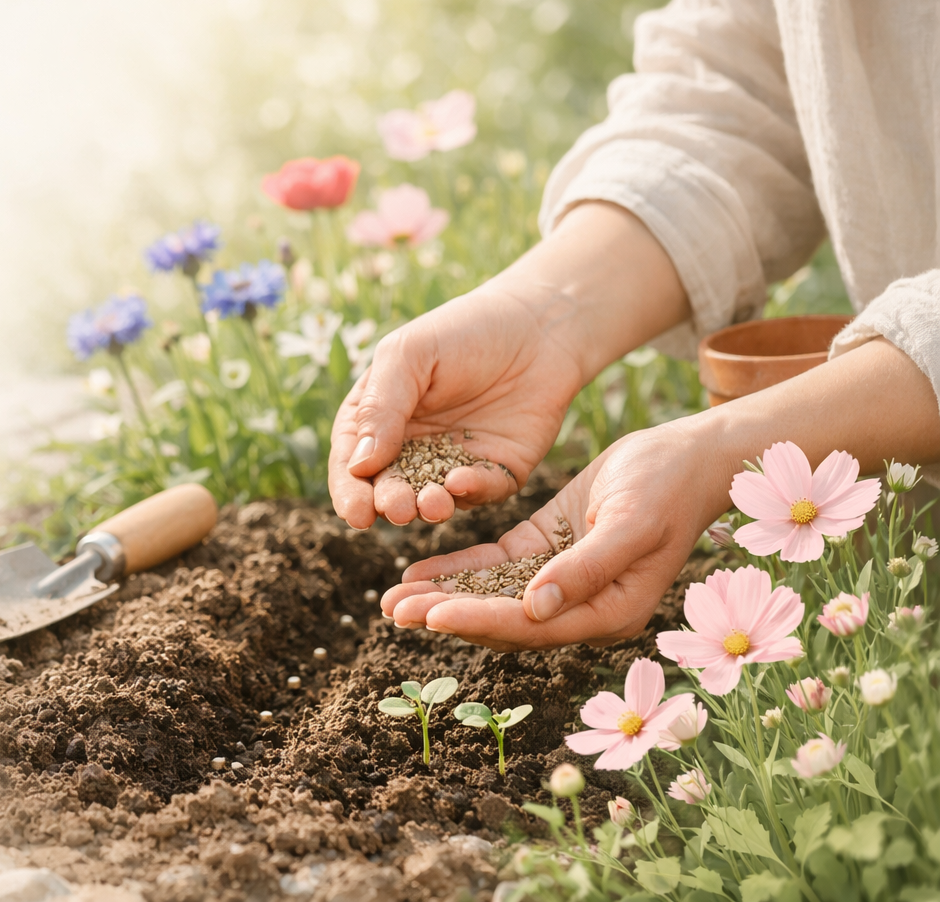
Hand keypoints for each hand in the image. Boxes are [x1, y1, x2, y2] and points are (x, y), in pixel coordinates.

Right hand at [328, 284, 585, 528]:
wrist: (538, 325)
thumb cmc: (463, 330)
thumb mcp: (408, 355)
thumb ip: (380, 407)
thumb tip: (359, 464)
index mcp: (378, 418)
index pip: (352, 462)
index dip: (349, 490)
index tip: (357, 512)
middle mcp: (412, 446)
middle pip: (389, 488)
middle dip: (390, 504)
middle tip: (397, 509)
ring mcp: (454, 462)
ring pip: (434, 500)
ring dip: (428, 507)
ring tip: (432, 503)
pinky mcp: (498, 470)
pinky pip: (481, 492)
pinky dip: (471, 493)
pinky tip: (463, 482)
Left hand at [379, 420, 723, 649]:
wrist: (690, 454)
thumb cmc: (670, 485)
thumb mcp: (631, 522)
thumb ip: (586, 567)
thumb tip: (536, 607)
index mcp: (609, 612)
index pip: (530, 625)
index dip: (477, 619)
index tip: (429, 614)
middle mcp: (582, 606)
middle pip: (503, 620)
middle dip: (445, 614)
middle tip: (389, 609)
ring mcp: (562, 579)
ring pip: (492, 596)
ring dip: (443, 597)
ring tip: (391, 597)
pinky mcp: (548, 549)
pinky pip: (496, 567)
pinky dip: (459, 571)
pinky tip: (419, 571)